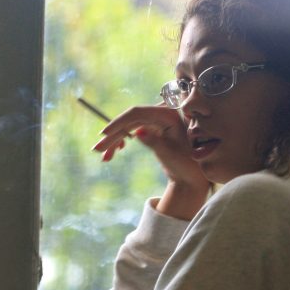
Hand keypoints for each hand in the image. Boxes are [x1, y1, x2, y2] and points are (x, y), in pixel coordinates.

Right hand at [93, 104, 210, 219]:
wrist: (192, 176)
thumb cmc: (186, 165)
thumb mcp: (170, 155)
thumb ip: (155, 142)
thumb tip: (138, 133)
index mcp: (169, 114)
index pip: (137, 113)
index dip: (118, 123)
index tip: (104, 134)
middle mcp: (162, 113)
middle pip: (130, 120)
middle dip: (113, 136)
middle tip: (97, 150)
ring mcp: (157, 120)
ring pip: (129, 127)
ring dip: (115, 141)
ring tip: (104, 157)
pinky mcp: (153, 128)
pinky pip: (133, 131)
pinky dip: (123, 141)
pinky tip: (117, 151)